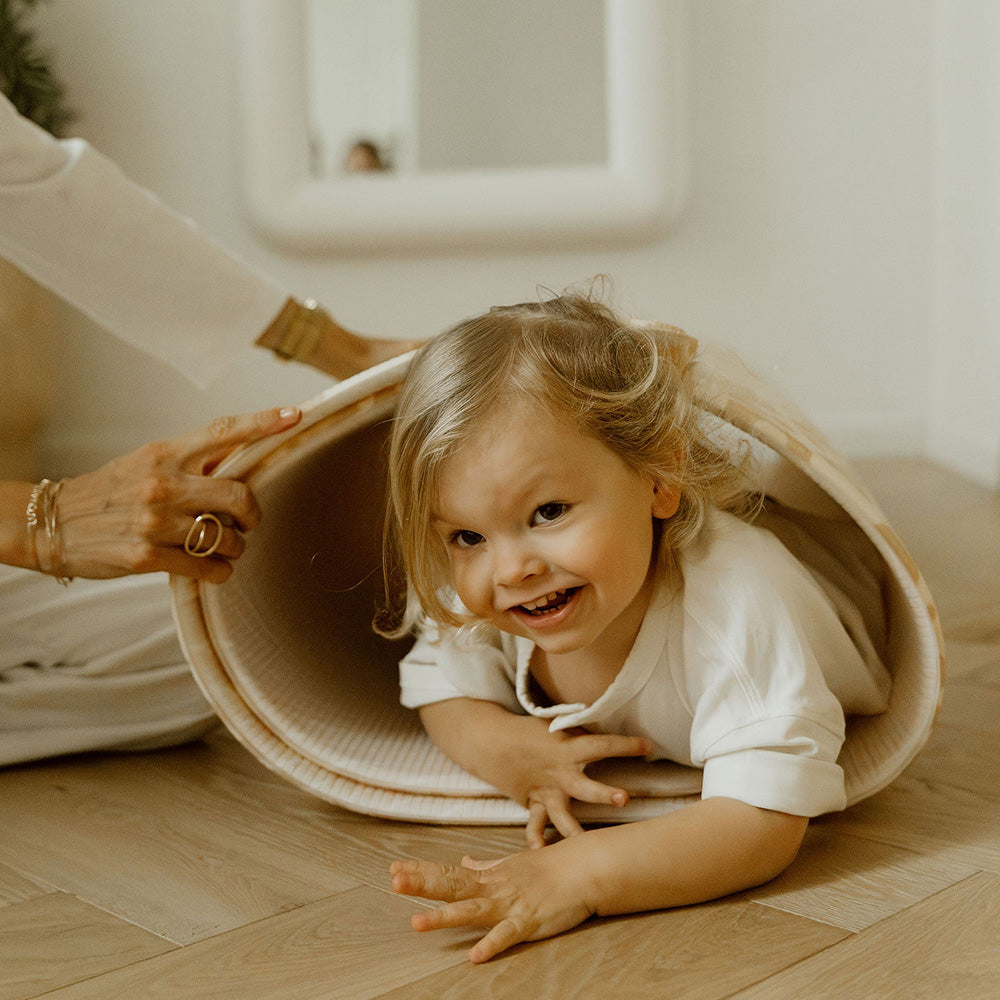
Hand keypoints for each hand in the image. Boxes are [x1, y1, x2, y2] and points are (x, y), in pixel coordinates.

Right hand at [50, 406, 300, 581]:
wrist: (53, 524)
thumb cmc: (110, 492)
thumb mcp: (146, 462)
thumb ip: (191, 462)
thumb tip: (239, 462)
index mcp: (166, 453)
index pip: (224, 432)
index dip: (264, 423)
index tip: (295, 416)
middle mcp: (163, 483)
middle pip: (239, 496)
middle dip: (253, 515)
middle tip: (248, 523)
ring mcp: (155, 521)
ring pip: (227, 538)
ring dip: (234, 547)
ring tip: (223, 547)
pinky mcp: (147, 556)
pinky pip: (207, 568)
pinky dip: (219, 572)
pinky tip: (214, 569)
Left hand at [391, 848, 592, 963]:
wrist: (583, 868)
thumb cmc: (548, 868)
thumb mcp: (511, 865)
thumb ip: (485, 866)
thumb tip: (463, 862)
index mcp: (488, 876)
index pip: (448, 873)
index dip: (422, 872)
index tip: (394, 868)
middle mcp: (494, 888)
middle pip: (453, 887)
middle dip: (423, 884)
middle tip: (394, 881)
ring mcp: (510, 904)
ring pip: (472, 911)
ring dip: (444, 917)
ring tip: (417, 922)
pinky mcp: (528, 921)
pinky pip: (507, 935)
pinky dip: (491, 945)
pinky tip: (475, 955)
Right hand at [502, 722, 651, 847]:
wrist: (491, 741)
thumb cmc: (530, 731)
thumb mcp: (556, 725)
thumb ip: (580, 733)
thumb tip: (610, 726)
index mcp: (568, 748)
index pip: (601, 745)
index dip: (624, 745)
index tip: (647, 746)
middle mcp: (559, 773)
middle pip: (585, 786)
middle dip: (603, 793)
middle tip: (624, 799)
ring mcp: (545, 791)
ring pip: (562, 815)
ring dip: (574, 830)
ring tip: (588, 845)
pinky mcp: (533, 803)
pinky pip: (534, 825)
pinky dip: (536, 839)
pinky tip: (540, 853)